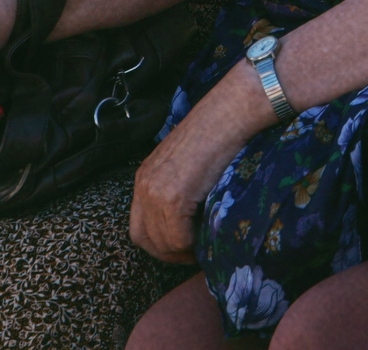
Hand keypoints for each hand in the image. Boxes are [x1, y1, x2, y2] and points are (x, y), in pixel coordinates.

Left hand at [129, 64, 267, 261]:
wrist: (230, 113)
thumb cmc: (216, 133)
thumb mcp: (185, 162)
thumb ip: (176, 186)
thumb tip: (188, 218)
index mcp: (144, 177)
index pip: (138, 228)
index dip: (159, 244)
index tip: (182, 247)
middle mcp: (144, 186)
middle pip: (144, 240)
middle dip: (168, 253)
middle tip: (192, 254)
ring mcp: (156, 192)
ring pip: (163, 243)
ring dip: (183, 251)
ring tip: (203, 245)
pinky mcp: (174, 197)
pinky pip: (179, 239)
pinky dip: (193, 244)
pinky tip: (208, 235)